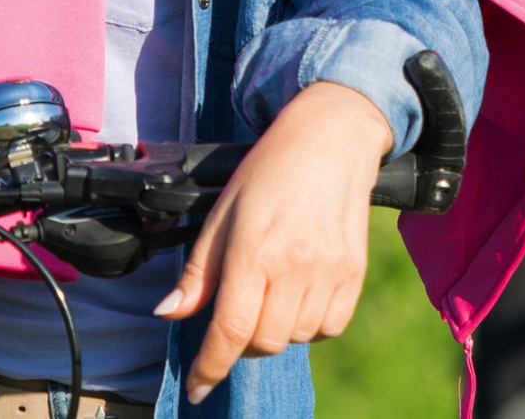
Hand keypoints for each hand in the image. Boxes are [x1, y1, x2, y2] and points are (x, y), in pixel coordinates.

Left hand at [155, 81, 393, 404]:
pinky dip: (309, 325)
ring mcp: (330, 272)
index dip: (210, 367)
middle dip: (241, 340)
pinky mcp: (354, 274)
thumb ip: (199, 271)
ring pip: (294, 339)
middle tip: (237, 310)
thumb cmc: (271, 169)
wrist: (332, 138)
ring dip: (275, 330)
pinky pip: (329, 328)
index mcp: (253, 249)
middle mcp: (295, 266)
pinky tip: (299, 295)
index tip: (197, 387)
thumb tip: (169, 314)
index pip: (229, 330)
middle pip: (262, 342)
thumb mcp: (223, 212)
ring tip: (270, 292)